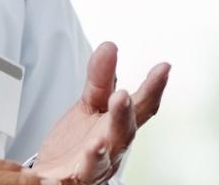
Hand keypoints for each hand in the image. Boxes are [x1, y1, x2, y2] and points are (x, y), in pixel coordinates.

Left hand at [31, 42, 170, 184]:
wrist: (55, 175)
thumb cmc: (78, 143)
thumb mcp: (91, 104)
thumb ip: (100, 78)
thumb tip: (110, 46)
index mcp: (119, 127)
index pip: (141, 107)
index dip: (153, 88)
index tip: (163, 68)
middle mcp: (112, 149)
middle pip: (123, 134)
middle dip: (124, 116)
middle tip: (122, 96)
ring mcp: (93, 168)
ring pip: (99, 162)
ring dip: (98, 153)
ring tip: (96, 144)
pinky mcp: (72, 181)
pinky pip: (70, 181)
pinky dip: (63, 179)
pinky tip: (54, 176)